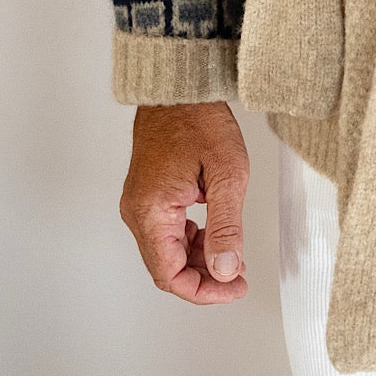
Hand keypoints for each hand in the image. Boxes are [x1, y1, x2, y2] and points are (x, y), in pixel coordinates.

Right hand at [120, 101, 249, 303]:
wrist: (181, 85)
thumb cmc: (201, 119)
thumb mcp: (227, 174)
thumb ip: (226, 227)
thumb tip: (225, 270)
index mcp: (151, 211)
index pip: (169, 275)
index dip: (203, 291)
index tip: (233, 287)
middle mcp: (137, 211)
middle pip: (166, 267)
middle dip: (204, 277)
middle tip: (237, 276)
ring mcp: (139, 202)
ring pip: (166, 251)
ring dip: (199, 259)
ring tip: (231, 254)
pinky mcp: (147, 193)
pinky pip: (164, 231)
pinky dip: (190, 240)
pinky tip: (214, 234)